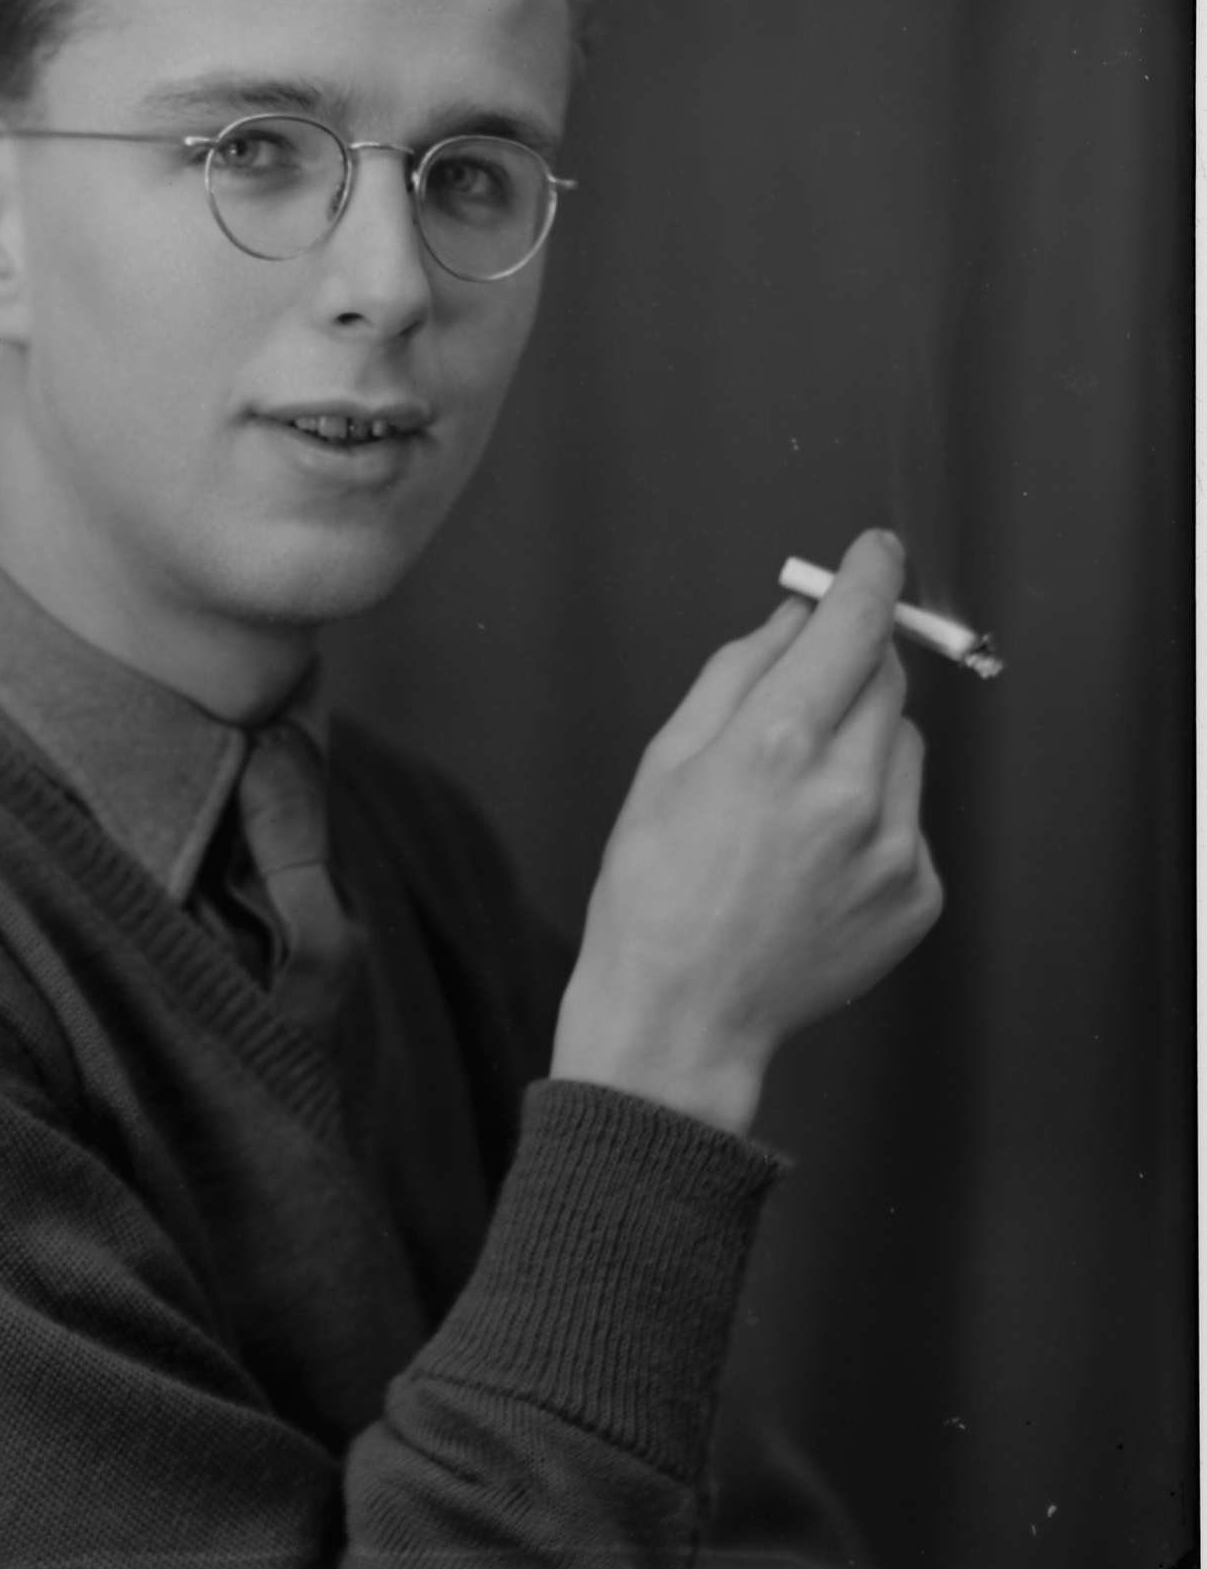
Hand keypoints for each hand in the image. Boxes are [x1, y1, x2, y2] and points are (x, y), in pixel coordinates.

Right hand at [551, 529, 943, 1136]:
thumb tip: (793, 621)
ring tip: (795, 803)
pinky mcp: (916, 894)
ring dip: (863, 745)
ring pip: (903, 746)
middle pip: (886, 679)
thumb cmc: (653, 891)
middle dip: (851, 668)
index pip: (854, 625)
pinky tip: (814, 858)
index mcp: (777, 745)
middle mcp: (848, 790)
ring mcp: (892, 847)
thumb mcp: (666, 762)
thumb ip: (736, 674)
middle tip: (803, 697)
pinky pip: (910, 817)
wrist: (682, 1016)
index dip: (870, 576)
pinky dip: (873, 815)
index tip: (876, 552)